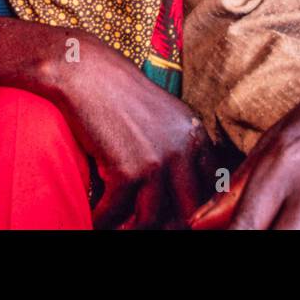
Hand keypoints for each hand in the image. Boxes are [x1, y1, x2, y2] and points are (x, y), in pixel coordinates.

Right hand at [54, 40, 217, 228]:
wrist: (86, 72)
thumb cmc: (118, 92)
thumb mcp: (163, 115)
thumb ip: (177, 145)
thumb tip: (176, 189)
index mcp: (195, 135)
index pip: (212, 186)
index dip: (198, 208)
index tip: (176, 215)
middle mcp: (183, 149)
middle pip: (189, 211)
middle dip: (169, 224)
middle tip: (148, 226)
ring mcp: (158, 160)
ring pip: (152, 219)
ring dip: (131, 227)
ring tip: (118, 227)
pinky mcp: (128, 170)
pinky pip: (117, 212)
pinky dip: (103, 219)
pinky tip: (96, 217)